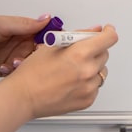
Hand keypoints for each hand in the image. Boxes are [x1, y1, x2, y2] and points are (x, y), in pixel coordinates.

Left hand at [0, 14, 52, 76]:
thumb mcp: (4, 25)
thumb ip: (26, 24)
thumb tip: (46, 18)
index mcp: (24, 31)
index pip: (44, 36)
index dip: (50, 41)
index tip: (49, 46)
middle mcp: (21, 44)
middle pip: (39, 53)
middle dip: (37, 56)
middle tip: (31, 57)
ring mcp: (14, 57)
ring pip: (30, 65)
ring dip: (24, 65)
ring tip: (13, 63)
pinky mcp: (6, 69)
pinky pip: (17, 74)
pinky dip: (12, 72)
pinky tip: (4, 68)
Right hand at [4, 24, 118, 118]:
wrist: (22, 97)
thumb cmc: (32, 72)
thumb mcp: (53, 45)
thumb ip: (79, 35)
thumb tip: (94, 30)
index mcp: (80, 54)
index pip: (109, 38)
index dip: (108, 32)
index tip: (106, 31)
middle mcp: (87, 71)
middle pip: (105, 54)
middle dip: (95, 50)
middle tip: (79, 53)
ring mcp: (89, 87)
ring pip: (101, 71)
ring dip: (92, 67)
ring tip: (72, 70)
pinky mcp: (87, 100)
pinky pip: (95, 86)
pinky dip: (88, 82)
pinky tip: (71, 81)